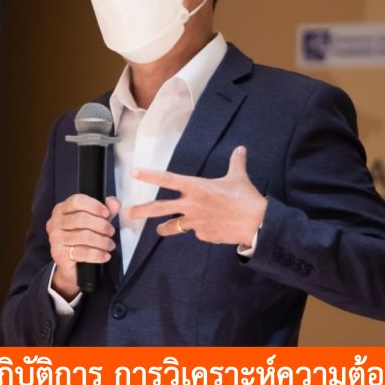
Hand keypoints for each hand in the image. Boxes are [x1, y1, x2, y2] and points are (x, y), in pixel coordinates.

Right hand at [47, 194, 119, 298]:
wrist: (73, 267)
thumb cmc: (83, 239)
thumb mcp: (96, 222)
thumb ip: (106, 210)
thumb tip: (114, 202)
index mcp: (61, 209)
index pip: (76, 201)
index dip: (94, 206)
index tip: (106, 213)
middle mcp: (55, 222)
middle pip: (81, 218)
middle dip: (101, 225)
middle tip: (111, 232)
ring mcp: (55, 239)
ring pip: (84, 236)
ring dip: (102, 241)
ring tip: (110, 245)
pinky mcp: (59, 254)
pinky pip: (83, 252)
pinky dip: (98, 254)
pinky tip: (105, 255)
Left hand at [128, 146, 266, 245]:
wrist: (256, 223)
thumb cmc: (246, 198)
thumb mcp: (238, 177)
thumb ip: (235, 162)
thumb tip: (240, 149)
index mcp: (196, 187)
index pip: (168, 179)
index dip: (150, 176)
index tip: (134, 173)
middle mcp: (191, 205)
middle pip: (160, 208)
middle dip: (142, 211)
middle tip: (128, 213)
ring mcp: (195, 223)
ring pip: (173, 226)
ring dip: (164, 228)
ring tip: (158, 230)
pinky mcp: (203, 235)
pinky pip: (197, 233)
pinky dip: (200, 230)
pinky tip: (210, 228)